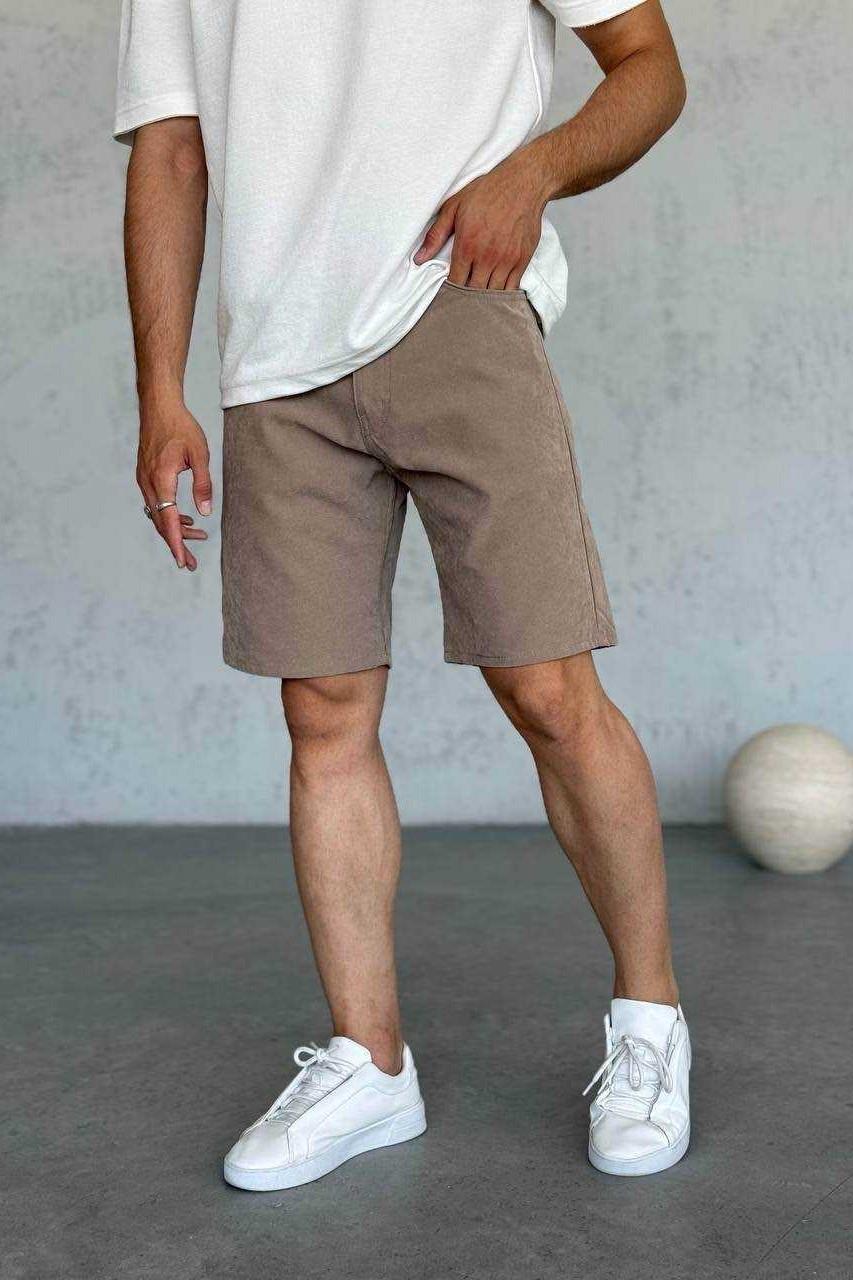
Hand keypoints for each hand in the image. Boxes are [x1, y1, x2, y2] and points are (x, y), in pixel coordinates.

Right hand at [136, 401, 211, 570]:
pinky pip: (156, 503)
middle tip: (192, 563)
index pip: (168, 521)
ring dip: (175, 529)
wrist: (158, 406)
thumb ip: (203, 484)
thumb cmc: (181, 427)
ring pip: (158, 514)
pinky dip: (169, 515)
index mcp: (161, 480)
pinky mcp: (145, 476)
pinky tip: (186, 519)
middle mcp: (148, 484)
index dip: (176, 544)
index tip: (183, 562)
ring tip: (198, 538)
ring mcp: (144, 480)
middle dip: (176, 545)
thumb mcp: (200, 454)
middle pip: (161, 523)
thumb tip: (205, 513)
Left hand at [414, 146, 551, 288]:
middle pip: (474, 292)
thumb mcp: (454, 207)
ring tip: (478, 300)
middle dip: (466, 299)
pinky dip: (503, 295)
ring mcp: (506, 260)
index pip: (455, 282)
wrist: (523, 183)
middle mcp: (487, 256)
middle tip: (462, 300)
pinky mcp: (522, 260)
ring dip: (484, 299)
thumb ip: (436, 235)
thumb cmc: (487, 191)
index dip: (450, 292)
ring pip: (493, 293)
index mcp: (467, 245)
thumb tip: (419, 258)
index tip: (448, 293)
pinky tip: (496, 293)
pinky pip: (512, 288)